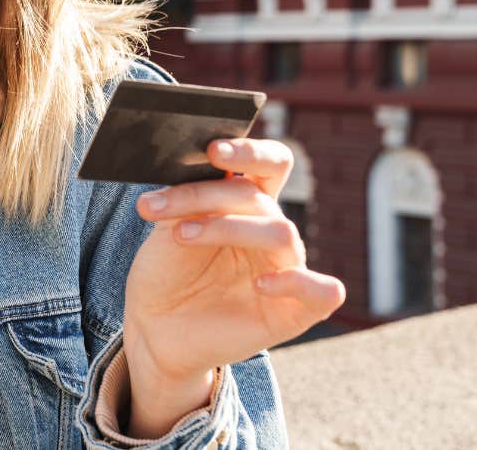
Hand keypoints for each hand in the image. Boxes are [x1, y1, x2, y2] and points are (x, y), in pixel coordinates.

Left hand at [124, 138, 345, 390]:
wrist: (153, 327)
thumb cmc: (164, 272)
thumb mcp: (166, 226)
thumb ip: (184, 196)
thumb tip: (186, 162)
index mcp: (247, 203)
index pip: (269, 163)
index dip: (249, 151)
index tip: (212, 150)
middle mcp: (270, 231)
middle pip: (261, 196)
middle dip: (212, 192)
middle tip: (166, 202)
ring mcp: (285, 269)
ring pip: (281, 231)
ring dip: (225, 227)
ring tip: (179, 235)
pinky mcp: (293, 312)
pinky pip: (323, 291)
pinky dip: (295, 282)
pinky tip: (259, 284)